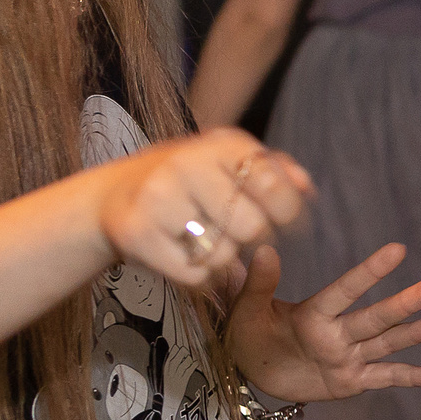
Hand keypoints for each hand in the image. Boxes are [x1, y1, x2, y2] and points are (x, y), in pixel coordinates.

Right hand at [94, 130, 313, 289]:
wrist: (114, 195)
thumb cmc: (189, 180)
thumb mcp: (228, 161)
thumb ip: (274, 170)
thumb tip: (306, 188)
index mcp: (219, 144)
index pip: (272, 183)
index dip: (287, 210)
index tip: (282, 218)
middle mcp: (187, 165)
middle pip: (253, 227)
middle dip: (252, 237)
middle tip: (233, 230)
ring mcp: (158, 199)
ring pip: (224, 254)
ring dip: (223, 257)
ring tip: (204, 239)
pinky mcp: (137, 234)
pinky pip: (193, 275)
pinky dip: (198, 275)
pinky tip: (185, 255)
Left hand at [228, 242, 420, 402]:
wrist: (253, 369)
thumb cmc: (249, 332)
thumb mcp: (248, 309)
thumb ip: (259, 284)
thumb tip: (264, 250)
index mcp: (315, 312)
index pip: (347, 290)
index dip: (371, 272)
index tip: (398, 250)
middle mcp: (338, 331)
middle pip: (375, 317)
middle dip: (404, 304)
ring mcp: (348, 356)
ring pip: (385, 343)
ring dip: (412, 334)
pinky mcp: (352, 381)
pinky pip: (385, 378)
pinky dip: (411, 378)